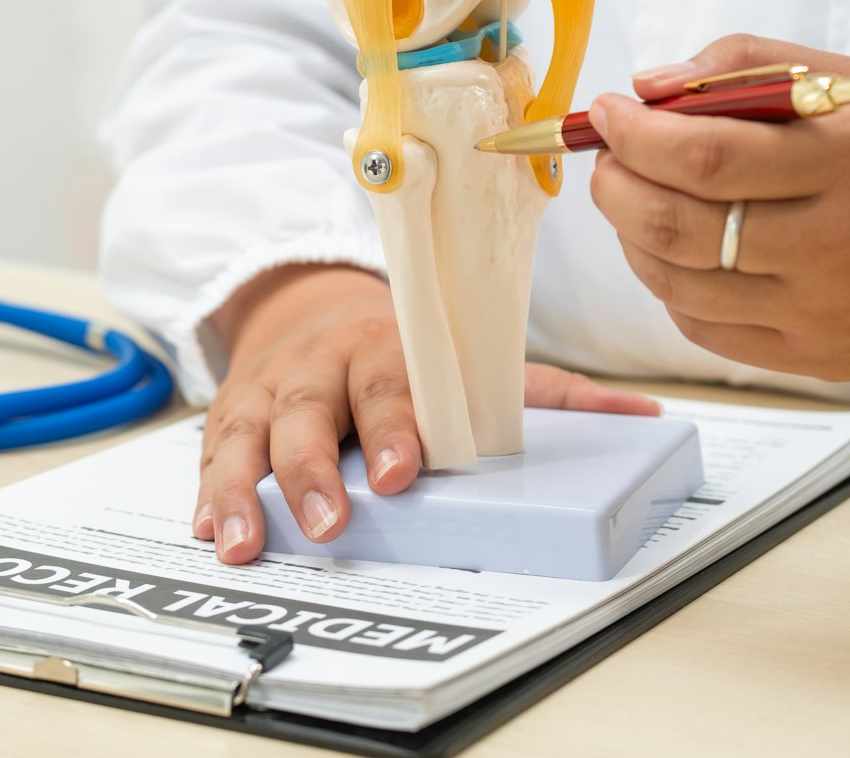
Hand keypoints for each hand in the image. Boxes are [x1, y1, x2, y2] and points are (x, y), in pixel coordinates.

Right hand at [195, 264, 657, 563]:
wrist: (309, 306)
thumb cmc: (402, 350)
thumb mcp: (468, 358)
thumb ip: (549, 393)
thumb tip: (644, 414)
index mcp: (388, 350)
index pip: (394, 385)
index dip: (398, 427)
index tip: (408, 469)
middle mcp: (324, 367)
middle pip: (314, 413)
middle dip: (317, 469)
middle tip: (331, 522)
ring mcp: (272, 391)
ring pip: (250, 436)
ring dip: (243, 491)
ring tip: (241, 543)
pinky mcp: (232, 414)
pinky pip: (211, 450)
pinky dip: (206, 490)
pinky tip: (206, 529)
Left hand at [588, 36, 849, 381]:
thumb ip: (751, 69)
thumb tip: (650, 88)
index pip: (705, 155)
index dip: (635, 134)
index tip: (610, 110)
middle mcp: (843, 246)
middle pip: (679, 226)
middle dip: (616, 184)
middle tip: (609, 157)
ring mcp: (830, 315)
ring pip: (680, 285)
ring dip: (633, 236)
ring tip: (639, 197)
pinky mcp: (822, 361)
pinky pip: (707, 330)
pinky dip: (671, 287)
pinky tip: (682, 250)